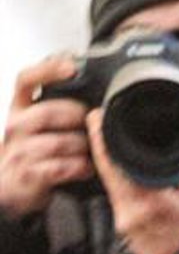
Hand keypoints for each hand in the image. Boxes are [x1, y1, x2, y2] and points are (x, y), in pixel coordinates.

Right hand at [0, 56, 91, 217]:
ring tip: (92, 149)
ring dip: (81, 146)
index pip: (26, 80)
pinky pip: (60, 168)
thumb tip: (84, 85)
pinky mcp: (30, 174)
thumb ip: (53, 106)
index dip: (48, 70)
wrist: (10, 186)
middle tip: (92, 122)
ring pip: (58, 142)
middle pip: (47, 112)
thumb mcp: (34, 123)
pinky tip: (86, 168)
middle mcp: (17, 126)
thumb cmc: (30, 151)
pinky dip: (78, 167)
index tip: (71, 67)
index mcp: (19, 108)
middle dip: (76, 116)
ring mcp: (21, 150)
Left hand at [91, 111, 178, 253]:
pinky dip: (121, 187)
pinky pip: (118, 200)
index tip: (96, 119)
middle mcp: (131, 211)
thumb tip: (167, 157)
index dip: (101, 138)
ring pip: (111, 186)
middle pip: (107, 171)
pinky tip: (131, 181)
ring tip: (120, 153)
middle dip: (106, 149)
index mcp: (150, 199)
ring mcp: (125, 223)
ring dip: (114, 168)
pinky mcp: (125, 232)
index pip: (114, 161)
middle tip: (103, 128)